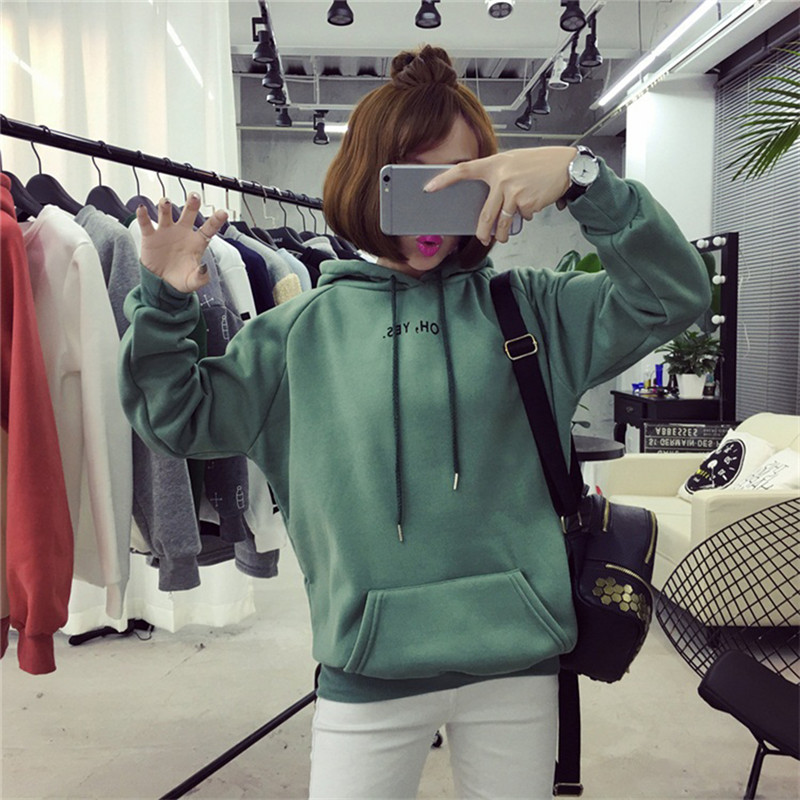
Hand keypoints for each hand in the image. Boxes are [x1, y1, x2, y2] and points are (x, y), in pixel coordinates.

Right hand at [137, 193, 227, 292]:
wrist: (161, 283)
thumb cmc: (180, 279)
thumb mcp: (193, 282)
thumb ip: (201, 277)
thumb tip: (204, 269)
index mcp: (196, 242)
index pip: (209, 228)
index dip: (216, 221)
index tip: (223, 213)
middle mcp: (182, 232)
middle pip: (188, 213)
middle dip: (191, 204)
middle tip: (194, 196)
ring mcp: (166, 232)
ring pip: (166, 213)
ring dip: (166, 206)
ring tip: (166, 202)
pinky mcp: (151, 236)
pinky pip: (146, 223)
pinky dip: (143, 215)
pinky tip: (142, 209)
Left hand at [423, 146, 576, 244]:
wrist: (566, 165)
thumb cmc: (539, 163)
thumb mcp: (513, 162)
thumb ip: (498, 176)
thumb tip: (489, 199)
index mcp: (495, 164)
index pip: (464, 170)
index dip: (444, 179)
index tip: (429, 187)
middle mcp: (501, 178)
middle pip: (485, 213)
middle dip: (483, 230)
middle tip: (481, 237)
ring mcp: (513, 192)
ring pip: (502, 221)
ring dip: (503, 233)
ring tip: (504, 235)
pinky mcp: (526, 203)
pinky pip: (521, 217)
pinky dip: (525, 216)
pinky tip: (533, 204)